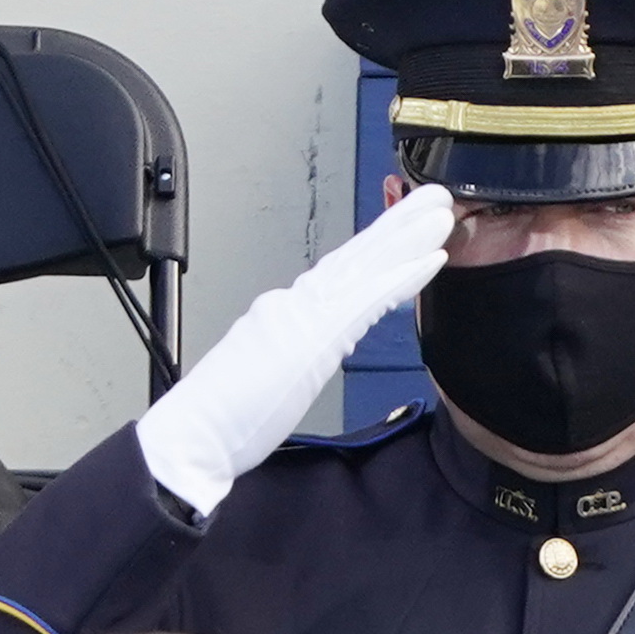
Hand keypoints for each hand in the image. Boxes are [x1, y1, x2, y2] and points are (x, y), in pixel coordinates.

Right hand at [139, 183, 460, 518]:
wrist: (193, 435)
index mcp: (284, 314)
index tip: (406, 230)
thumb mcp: (269, 379)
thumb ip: (293, 357)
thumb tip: (311, 351)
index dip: (375, 249)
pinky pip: (368, 297)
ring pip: (365, 265)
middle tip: (435, 199)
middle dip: (397, 226)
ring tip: (441, 212)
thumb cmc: (226, 420)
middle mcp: (292, 304)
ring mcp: (301, 313)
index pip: (340, 275)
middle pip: (355, 257)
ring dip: (407, 236)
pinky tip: (432, 258)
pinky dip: (402, 275)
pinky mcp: (313, 334)